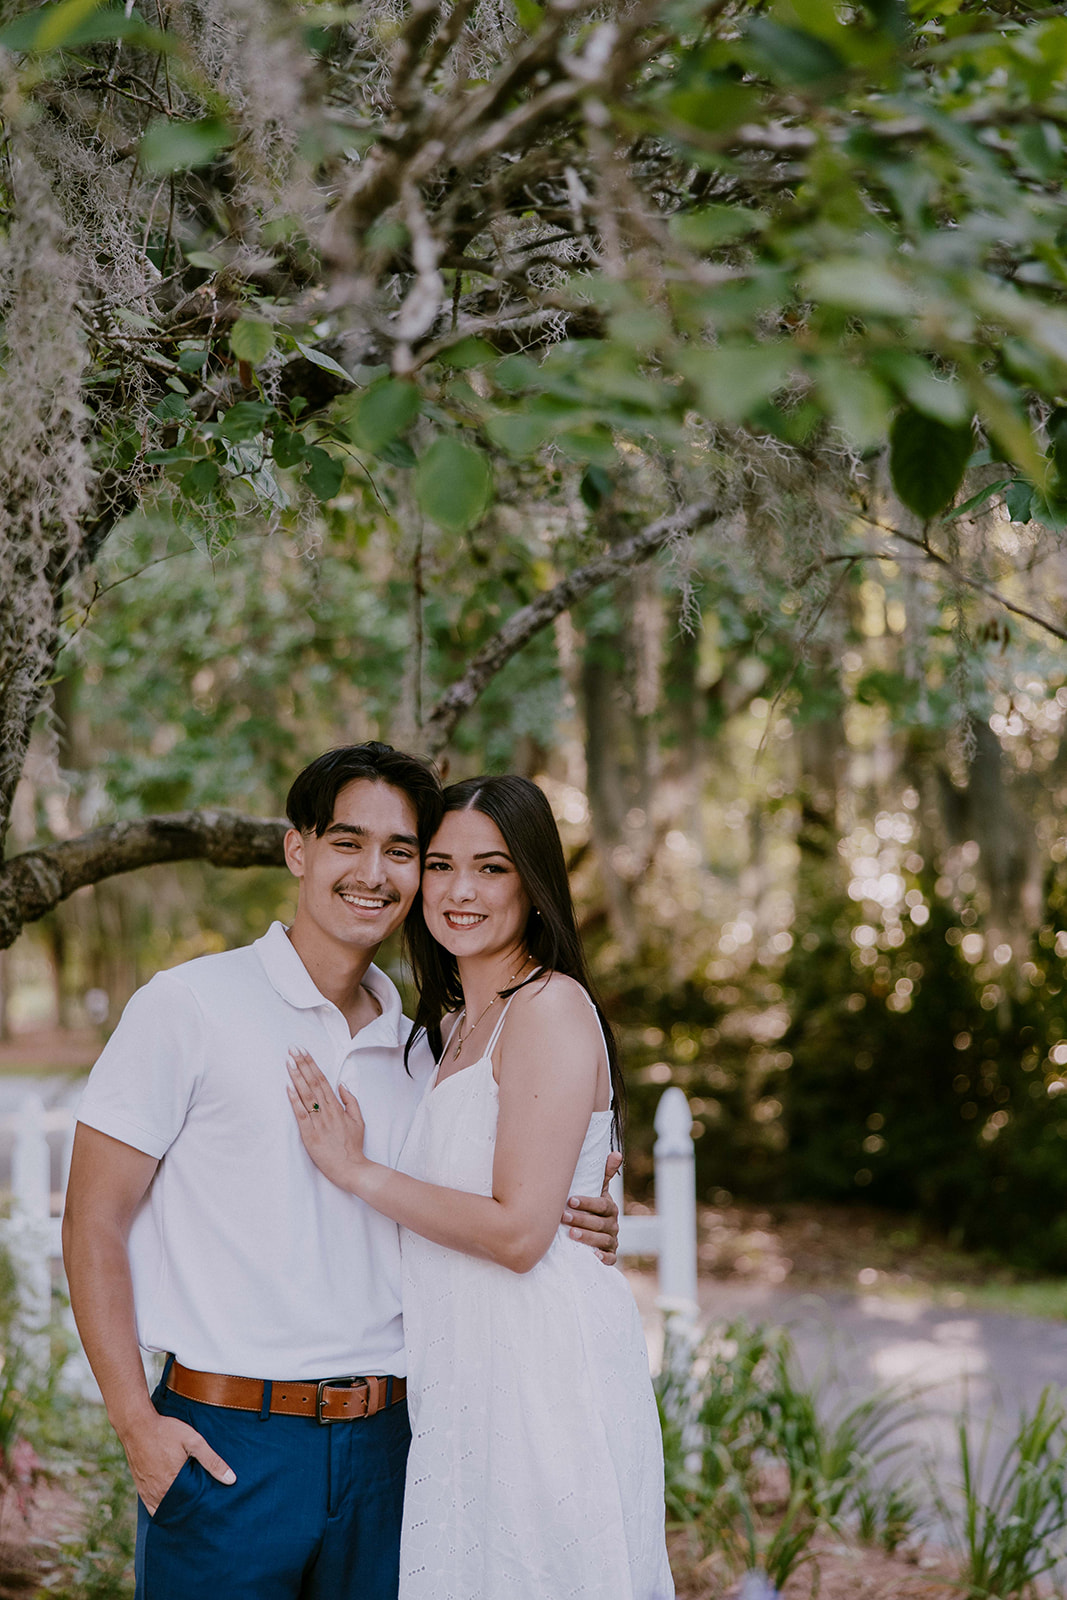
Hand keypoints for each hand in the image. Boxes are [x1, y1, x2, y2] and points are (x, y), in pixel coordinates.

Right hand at [122, 1410, 234, 1515]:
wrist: (137, 1425)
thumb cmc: (166, 1431)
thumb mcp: (194, 1441)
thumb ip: (212, 1461)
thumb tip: (231, 1480)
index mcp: (172, 1485)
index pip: (191, 1508)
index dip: (202, 1510)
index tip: (212, 1510)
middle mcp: (158, 1493)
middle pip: (178, 1512)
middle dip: (190, 1513)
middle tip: (203, 1512)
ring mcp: (147, 1493)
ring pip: (164, 1511)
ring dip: (176, 1512)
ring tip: (190, 1510)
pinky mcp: (141, 1489)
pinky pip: (152, 1508)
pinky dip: (162, 1510)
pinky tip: (173, 1506)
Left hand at [287, 1048, 369, 1192]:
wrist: (351, 1168)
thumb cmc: (353, 1146)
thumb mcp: (358, 1120)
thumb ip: (351, 1101)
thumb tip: (342, 1084)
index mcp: (337, 1107)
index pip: (323, 1080)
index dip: (312, 1064)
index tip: (303, 1051)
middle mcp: (327, 1111)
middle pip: (313, 1082)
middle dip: (302, 1064)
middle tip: (292, 1049)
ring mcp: (318, 1122)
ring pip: (306, 1095)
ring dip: (296, 1077)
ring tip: (288, 1061)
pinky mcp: (310, 1135)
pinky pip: (301, 1114)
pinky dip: (294, 1100)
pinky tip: (288, 1087)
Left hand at [563, 1152, 621, 1264]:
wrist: (599, 1233)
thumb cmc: (593, 1208)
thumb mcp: (599, 1191)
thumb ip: (605, 1174)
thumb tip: (616, 1153)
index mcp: (610, 1208)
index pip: (601, 1205)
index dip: (587, 1202)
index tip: (570, 1200)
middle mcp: (613, 1224)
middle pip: (599, 1223)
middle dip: (581, 1219)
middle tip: (563, 1217)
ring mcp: (612, 1240)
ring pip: (602, 1240)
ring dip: (587, 1237)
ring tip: (571, 1234)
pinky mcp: (611, 1255)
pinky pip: (611, 1258)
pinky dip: (604, 1258)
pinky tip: (593, 1255)